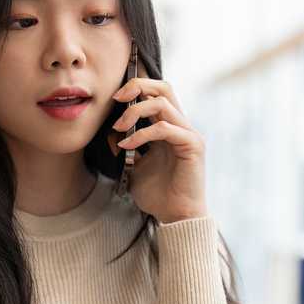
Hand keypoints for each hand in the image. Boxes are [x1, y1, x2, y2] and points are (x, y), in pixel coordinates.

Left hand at [109, 66, 207, 223]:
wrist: (176, 216)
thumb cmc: (158, 195)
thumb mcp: (135, 167)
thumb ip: (127, 149)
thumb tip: (112, 135)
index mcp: (169, 128)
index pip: (157, 93)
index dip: (136, 88)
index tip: (114, 99)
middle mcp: (181, 126)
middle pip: (164, 88)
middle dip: (138, 86)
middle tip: (117, 98)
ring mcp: (188, 134)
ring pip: (162, 103)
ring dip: (135, 112)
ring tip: (119, 128)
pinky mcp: (192, 145)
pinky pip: (164, 128)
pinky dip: (141, 134)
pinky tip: (127, 146)